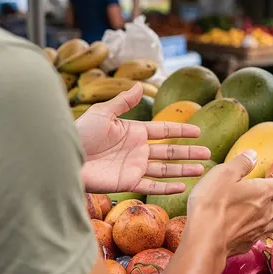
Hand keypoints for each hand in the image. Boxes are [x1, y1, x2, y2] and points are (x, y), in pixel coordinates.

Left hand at [77, 84, 210, 195]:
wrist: (64, 158)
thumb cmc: (80, 133)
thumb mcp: (103, 113)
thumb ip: (123, 102)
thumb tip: (139, 86)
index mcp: (134, 132)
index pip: (164, 131)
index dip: (181, 131)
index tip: (198, 131)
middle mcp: (137, 150)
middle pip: (169, 152)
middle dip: (188, 152)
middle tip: (208, 153)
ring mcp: (134, 167)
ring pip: (165, 169)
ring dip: (184, 170)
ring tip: (202, 169)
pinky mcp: (127, 183)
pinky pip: (151, 186)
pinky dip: (167, 188)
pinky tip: (182, 186)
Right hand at [187, 151, 272, 255]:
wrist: (205, 239)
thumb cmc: (212, 204)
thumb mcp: (224, 174)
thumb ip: (241, 164)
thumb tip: (253, 154)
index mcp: (262, 192)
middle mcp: (265, 212)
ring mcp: (257, 229)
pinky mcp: (247, 243)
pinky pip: (265, 235)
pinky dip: (270, 230)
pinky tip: (267, 231)